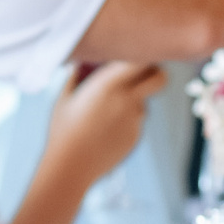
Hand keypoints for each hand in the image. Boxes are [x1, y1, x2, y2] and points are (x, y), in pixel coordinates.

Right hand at [37, 61, 166, 189]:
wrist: (71, 167)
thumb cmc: (63, 129)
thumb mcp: (64, 96)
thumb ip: (77, 74)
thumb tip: (84, 62)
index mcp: (109, 84)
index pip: (142, 60)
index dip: (141, 56)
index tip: (132, 57)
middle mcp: (128, 99)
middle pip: (160, 77)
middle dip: (156, 73)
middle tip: (143, 75)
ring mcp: (135, 120)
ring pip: (144, 102)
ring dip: (133, 102)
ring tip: (104, 115)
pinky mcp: (136, 136)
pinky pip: (136, 122)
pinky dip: (125, 122)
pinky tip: (104, 132)